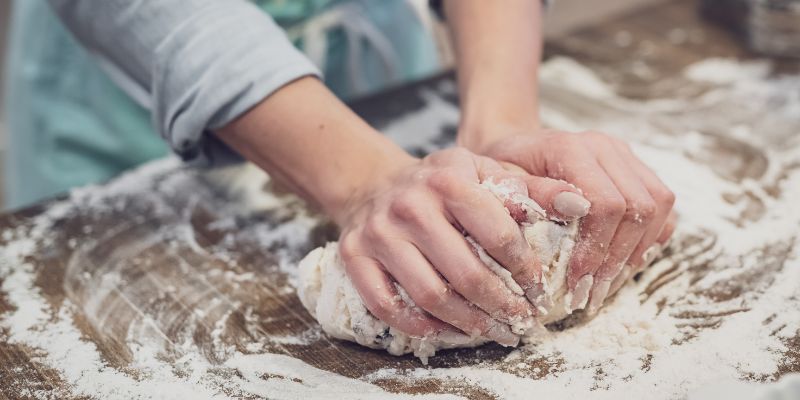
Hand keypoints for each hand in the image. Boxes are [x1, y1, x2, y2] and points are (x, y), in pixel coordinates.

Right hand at [333, 148, 582, 343]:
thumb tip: (580, 204)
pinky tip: (447, 331)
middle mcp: (410, 204)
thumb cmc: (442, 184)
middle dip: (502, 306)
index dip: (525, 269)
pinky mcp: (355, 256)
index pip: (498, 234)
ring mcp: (379, 233)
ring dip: (468, 323)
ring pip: (430, 295)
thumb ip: (532, 189)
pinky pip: (388, 306)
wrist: (376, 184)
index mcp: (448, 178)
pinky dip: (421, 326)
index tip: (540, 290)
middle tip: (522, 322)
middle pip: (466, 273)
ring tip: (493, 332)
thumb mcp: (486, 173)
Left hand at [479, 131, 675, 312]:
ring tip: (606, 285)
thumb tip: (572, 210)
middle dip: (617, 259)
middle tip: (592, 294)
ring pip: (658, 207)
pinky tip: (621, 264)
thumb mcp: (499, 185)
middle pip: (638, 207)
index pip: (605, 203)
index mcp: (570, 148)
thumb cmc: (502, 172)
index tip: (576, 283)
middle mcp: (605, 147)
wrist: (514, 149)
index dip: (596, 249)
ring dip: (636, 253)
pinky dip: (649, 240)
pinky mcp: (636, 169)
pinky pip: (662, 207)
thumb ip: (531, 196)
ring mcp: (625, 156)